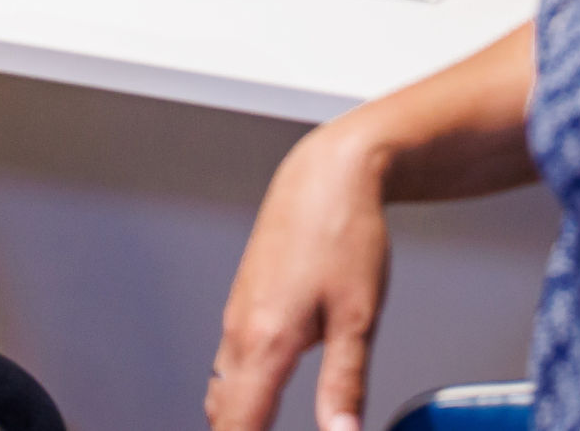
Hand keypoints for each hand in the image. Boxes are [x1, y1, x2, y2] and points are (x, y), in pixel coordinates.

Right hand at [207, 122, 392, 430]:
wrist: (327, 174)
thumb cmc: (344, 231)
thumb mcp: (358, 318)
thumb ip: (344, 386)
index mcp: (265, 340)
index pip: (239, 427)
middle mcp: (240, 330)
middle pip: (221, 414)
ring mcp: (237, 314)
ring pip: (221, 388)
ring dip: (233, 420)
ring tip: (258, 429)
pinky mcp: (243, 301)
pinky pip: (227, 363)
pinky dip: (237, 393)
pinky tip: (261, 396)